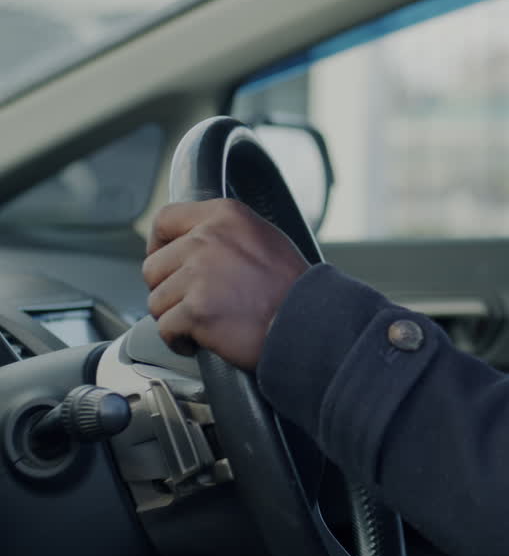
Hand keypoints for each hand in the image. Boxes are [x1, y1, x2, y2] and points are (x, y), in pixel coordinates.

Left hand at [142, 199, 309, 370]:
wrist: (309, 322)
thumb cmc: (292, 287)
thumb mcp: (264, 238)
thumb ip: (224, 234)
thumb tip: (190, 243)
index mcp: (225, 216)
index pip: (165, 220)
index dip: (159, 245)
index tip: (168, 263)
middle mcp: (208, 239)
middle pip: (154, 267)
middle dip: (169, 289)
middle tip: (196, 302)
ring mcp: (199, 275)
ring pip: (156, 301)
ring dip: (176, 316)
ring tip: (206, 322)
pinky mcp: (195, 310)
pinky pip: (165, 328)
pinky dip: (180, 340)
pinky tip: (202, 340)